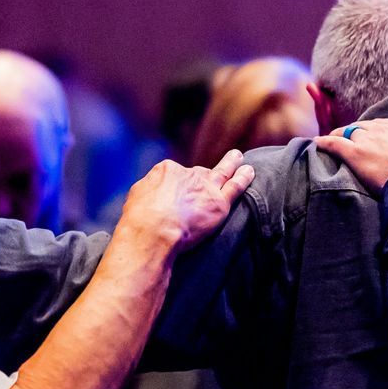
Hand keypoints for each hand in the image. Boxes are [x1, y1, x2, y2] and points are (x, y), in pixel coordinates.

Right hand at [117, 151, 256, 253]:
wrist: (154, 231)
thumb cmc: (140, 220)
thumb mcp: (137, 196)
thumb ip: (150, 190)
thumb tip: (155, 193)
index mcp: (166, 170)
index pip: (176, 175)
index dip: (176, 188)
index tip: (174, 199)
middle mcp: (188, 174)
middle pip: (198, 174)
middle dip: (201, 178)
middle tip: (209, 176)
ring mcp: (205, 187)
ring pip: (221, 172)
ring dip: (231, 164)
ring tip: (238, 157)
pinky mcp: (219, 202)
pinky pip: (235, 186)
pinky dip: (244, 178)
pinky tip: (250, 171)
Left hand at [315, 117, 387, 194]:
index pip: (382, 125)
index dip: (376, 132)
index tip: (373, 139)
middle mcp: (381, 129)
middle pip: (363, 126)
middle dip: (356, 132)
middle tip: (351, 141)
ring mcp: (366, 140)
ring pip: (347, 132)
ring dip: (339, 135)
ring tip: (332, 141)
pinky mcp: (354, 155)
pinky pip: (334, 144)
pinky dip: (324, 142)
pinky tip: (317, 143)